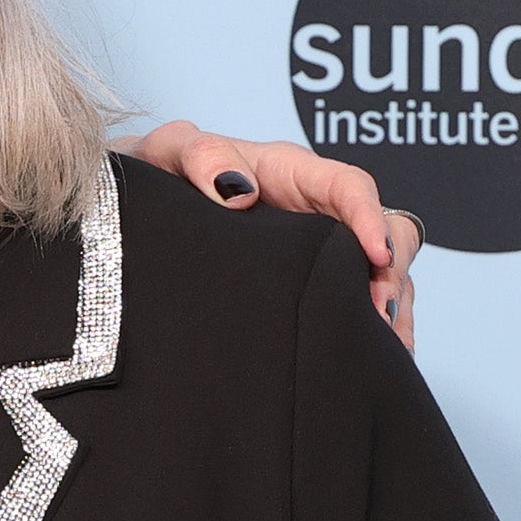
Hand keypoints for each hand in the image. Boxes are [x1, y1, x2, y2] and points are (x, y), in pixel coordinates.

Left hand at [125, 122, 417, 344]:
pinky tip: (362, 367)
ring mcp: (317, 253)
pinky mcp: (308, 290)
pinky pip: (355, 311)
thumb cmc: (157, 173)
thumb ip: (200, 155)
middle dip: (390, 278)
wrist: (129, 210)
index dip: (372, 218)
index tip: (379, 254)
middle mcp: (315, 211)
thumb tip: (237, 189)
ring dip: (388, 315)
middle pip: (385, 237)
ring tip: (382, 355)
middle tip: (378, 321)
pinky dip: (368, 338)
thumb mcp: (169, 153)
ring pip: (379, 279)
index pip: (350, 186)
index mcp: (289, 172)